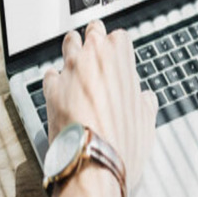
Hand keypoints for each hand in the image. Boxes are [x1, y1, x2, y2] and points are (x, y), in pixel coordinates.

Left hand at [43, 19, 157, 190]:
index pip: (120, 37)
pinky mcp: (51, 91)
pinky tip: (59, 82)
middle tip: (97, 39)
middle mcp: (92, 58)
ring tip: (75, 50)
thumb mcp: (146, 121)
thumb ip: (145, 103)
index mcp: (119, 58)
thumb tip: (145, 99)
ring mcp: (69, 73)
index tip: (121, 53)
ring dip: (73, 48)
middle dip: (96, 36)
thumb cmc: (123, 142)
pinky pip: (50, 74)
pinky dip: (56, 77)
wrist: (92, 163)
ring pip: (69, 45)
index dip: (121, 47)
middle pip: (92, 33)